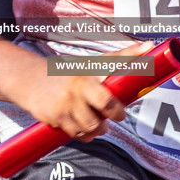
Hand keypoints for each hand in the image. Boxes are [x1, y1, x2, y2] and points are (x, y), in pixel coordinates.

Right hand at [16, 42, 147, 141]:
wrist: (31, 80)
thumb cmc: (69, 74)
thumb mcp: (91, 64)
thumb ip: (120, 58)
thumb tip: (149, 45)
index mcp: (90, 70)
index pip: (114, 62)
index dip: (132, 58)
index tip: (142, 62)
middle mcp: (79, 84)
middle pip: (106, 104)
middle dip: (116, 114)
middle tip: (118, 115)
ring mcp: (67, 102)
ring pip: (93, 125)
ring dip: (99, 128)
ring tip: (98, 123)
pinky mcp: (57, 116)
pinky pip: (78, 134)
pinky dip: (84, 134)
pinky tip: (82, 126)